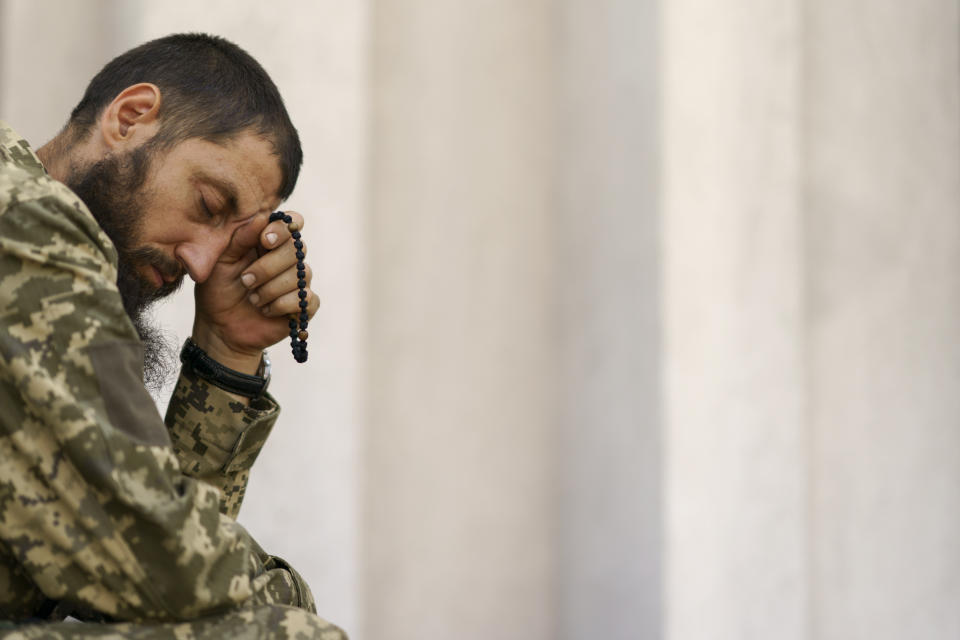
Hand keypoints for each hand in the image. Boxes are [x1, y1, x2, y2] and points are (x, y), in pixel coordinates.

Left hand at [192, 211, 318, 373]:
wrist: (220, 328)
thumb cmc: (219, 290)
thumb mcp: (221, 261)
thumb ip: (240, 239)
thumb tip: (261, 218)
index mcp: (269, 243)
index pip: (291, 224)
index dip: (283, 229)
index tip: (264, 241)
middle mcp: (288, 259)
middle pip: (297, 249)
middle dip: (268, 267)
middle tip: (246, 280)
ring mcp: (298, 282)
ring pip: (300, 275)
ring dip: (270, 289)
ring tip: (253, 299)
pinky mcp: (304, 307)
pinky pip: (305, 299)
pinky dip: (282, 305)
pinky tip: (266, 310)